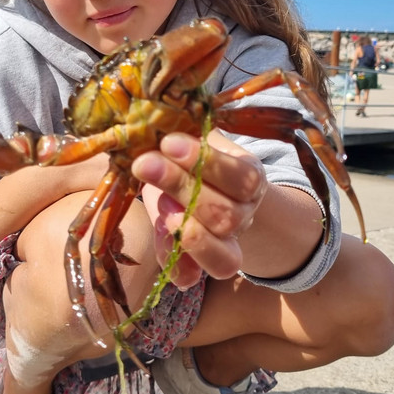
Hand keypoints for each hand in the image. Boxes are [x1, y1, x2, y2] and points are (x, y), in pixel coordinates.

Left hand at [132, 131, 266, 288]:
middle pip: (226, 214)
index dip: (206, 161)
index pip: (241, 176)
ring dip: (187, 233)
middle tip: (144, 163)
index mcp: (249, 178)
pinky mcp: (198, 267)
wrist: (201, 187)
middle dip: (181, 188)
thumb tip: (155, 115)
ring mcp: (226, 246)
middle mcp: (243, 215)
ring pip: (223, 256)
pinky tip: (159, 239)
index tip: (168, 141)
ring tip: (160, 209)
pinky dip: (174, 265)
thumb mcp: (193, 139)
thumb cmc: (190, 157)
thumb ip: (183, 131)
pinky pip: (192, 278)